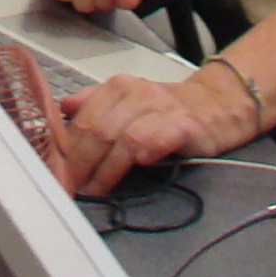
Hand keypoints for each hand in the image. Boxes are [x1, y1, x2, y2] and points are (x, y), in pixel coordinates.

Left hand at [51, 67, 247, 194]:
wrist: (216, 104)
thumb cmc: (168, 110)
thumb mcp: (128, 100)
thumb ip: (95, 103)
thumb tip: (63, 107)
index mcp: (119, 87)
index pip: (85, 119)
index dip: (69, 149)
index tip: (59, 172)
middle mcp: (138, 93)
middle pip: (100, 130)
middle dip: (81, 163)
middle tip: (73, 187)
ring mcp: (163, 108)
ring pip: (125, 138)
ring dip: (107, 169)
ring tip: (96, 189)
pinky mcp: (186, 125)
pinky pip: (161, 136)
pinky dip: (147, 149)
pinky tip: (139, 163)